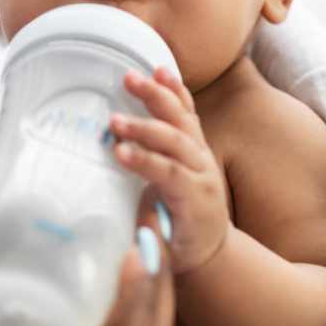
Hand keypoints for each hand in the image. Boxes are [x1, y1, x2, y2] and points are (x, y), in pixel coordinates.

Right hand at [110, 67, 228, 273]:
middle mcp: (204, 171)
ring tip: (131, 78)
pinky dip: (175, 90)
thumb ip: (149, 243)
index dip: (146, 162)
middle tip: (114, 120)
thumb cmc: (181, 248)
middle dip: (144, 128)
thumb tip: (129, 241)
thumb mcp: (167, 255)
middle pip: (176, 141)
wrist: (210, 244)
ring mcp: (202, 154)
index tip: (118, 153)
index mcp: (196, 200)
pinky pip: (187, 111)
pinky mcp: (198, 143)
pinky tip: (160, 70)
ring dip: (156, 97)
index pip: (171, 174)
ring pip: (182, 119)